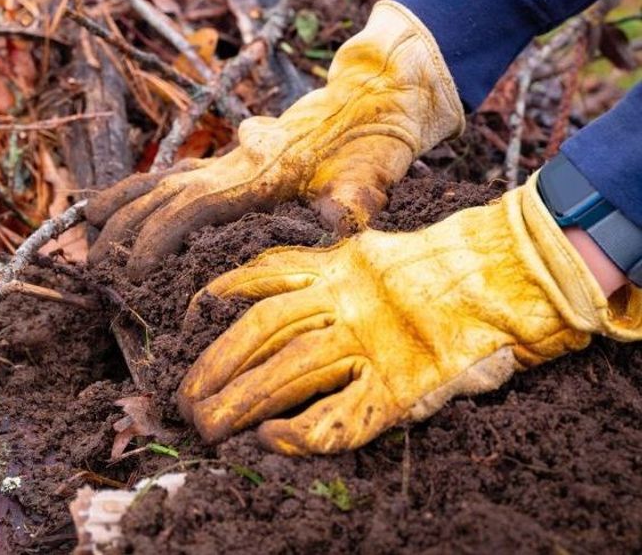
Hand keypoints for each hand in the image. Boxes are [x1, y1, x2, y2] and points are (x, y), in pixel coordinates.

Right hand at [86, 1, 463, 276]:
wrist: (367, 105)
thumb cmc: (368, 148)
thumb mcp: (369, 176)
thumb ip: (354, 198)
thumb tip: (339, 219)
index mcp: (259, 174)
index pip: (194, 206)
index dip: (157, 238)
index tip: (131, 272)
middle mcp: (233, 163)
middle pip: (163, 195)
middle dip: (125, 231)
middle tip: (95, 268)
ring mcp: (227, 158)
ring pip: (160, 180)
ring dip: (122, 206)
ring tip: (87, 232)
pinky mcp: (229, 159)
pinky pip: (173, 175)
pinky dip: (140, 190)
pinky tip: (119, 205)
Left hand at [178, 173, 641, 454]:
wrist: (506, 277)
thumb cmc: (436, 266)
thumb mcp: (369, 249)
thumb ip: (322, 264)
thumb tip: (251, 291)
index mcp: (340, 265)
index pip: (264, 278)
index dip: (221, 296)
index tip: (190, 314)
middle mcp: (348, 300)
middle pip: (265, 331)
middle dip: (218, 364)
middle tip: (185, 399)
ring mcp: (373, 342)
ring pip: (290, 371)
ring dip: (243, 399)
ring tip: (207, 425)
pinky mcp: (402, 387)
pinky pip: (345, 417)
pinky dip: (305, 433)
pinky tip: (273, 441)